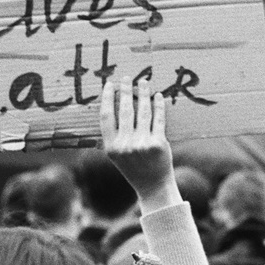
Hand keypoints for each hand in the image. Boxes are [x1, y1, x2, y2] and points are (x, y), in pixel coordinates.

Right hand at [99, 77, 179, 211]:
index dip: (107, 98)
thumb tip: (116, 105)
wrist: (153, 186)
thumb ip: (115, 135)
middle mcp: (125, 144)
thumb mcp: (117, 155)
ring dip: (143, 94)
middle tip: (126, 78)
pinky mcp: (158, 143)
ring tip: (143, 82)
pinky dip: (158, 105)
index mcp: (110, 147)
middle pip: (125, 110)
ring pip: (143, 111)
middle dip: (126, 90)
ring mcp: (142, 144)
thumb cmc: (134, 168)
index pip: (106, 116)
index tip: (110, 84)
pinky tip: (158, 96)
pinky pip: (158, 119)